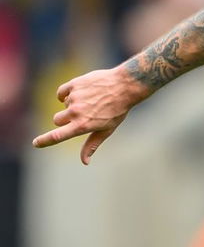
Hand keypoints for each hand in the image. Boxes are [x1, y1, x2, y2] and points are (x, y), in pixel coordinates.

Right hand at [32, 66, 149, 163]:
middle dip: (65, 120)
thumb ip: (92, 145)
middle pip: (57, 120)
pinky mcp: (73, 85)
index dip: (45, 141)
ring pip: (63, 105)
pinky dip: (67, 93)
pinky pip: (61, 92)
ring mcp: (74, 98)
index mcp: (83, 125)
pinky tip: (81, 93)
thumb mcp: (107, 130)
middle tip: (83, 115)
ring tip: (91, 101)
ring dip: (72, 105)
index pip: (57, 136)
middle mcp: (76, 112)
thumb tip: (85, 161)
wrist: (125, 86)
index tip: (36, 143)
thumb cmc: (117, 110)